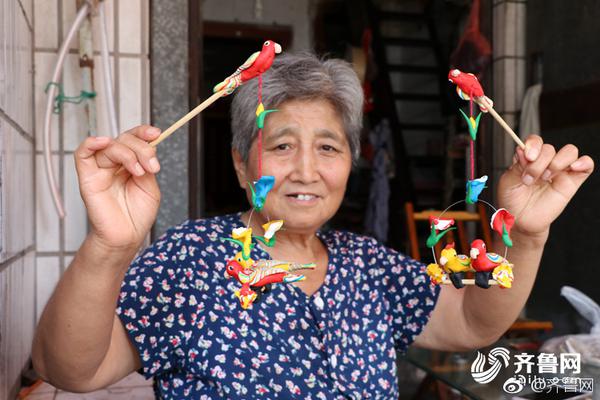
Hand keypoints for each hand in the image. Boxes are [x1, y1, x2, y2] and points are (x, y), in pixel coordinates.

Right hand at [74, 125, 161, 250]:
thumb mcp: (150, 186)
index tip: (156, 133)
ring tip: (139, 171)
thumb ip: (146, 165)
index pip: (133, 139)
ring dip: (128, 153)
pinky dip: (91, 143)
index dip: (143, 132)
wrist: (127, 236)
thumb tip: (147, 149)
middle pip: (124, 140)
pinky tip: (103, 142)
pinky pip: (82, 154)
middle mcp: (114, 164)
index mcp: (130, 163)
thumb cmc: (137, 215)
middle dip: (142, 148)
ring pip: (110, 146)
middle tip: (152, 165)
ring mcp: (100, 170)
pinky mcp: (87, 178)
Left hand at [497, 135, 593, 238]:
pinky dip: (583, 162)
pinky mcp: (572, 182)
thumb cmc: (513, 201)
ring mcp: (559, 171)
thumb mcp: (508, 182)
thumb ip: (517, 165)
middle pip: (549, 148)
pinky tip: (573, 168)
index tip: (527, 156)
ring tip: (546, 178)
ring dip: (557, 162)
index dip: (533, 145)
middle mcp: (544, 162)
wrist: (521, 221)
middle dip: (538, 163)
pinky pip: (586, 165)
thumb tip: (522, 149)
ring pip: (569, 151)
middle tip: (529, 179)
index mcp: (528, 158)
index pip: (535, 141)